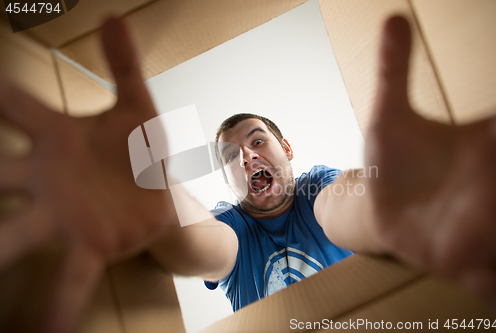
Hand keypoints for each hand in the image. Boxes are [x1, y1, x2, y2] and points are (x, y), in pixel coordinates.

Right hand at [0, 18, 172, 331]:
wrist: (162, 193)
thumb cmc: (140, 150)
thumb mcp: (138, 107)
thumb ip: (125, 66)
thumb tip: (114, 19)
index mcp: (59, 137)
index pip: (14, 106)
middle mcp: (48, 177)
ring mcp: (63, 216)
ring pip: (14, 234)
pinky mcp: (88, 247)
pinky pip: (66, 282)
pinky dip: (54, 313)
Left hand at [366, 16, 495, 310]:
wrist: (380, 203)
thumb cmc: (393, 160)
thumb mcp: (389, 116)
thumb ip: (393, 70)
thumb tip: (392, 19)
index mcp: (487, 146)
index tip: (492, 142)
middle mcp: (492, 186)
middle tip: (483, 195)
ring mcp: (484, 228)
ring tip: (479, 249)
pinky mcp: (466, 261)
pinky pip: (493, 283)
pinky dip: (492, 287)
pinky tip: (483, 284)